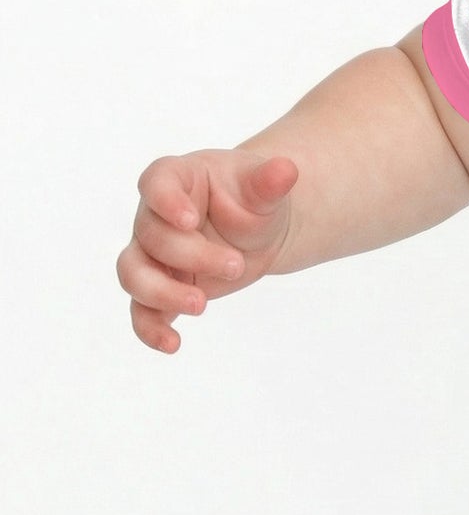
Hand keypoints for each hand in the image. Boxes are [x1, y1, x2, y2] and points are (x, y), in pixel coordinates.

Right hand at [118, 150, 298, 352]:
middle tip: (236, 265)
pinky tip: (171, 346)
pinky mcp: (163, 286)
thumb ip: (269, 182)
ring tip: (200, 304)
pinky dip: (151, 329)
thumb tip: (288, 168)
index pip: (156, 184)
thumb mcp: (264, 188)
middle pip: (152, 238)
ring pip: (134, 274)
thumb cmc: (252, 199)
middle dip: (192, 255)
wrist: (257, 230)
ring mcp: (153, 254)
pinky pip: (143, 310)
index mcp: (176, 179)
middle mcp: (154, 216)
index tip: (188, 219)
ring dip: (162, 293)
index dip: (165, 202)